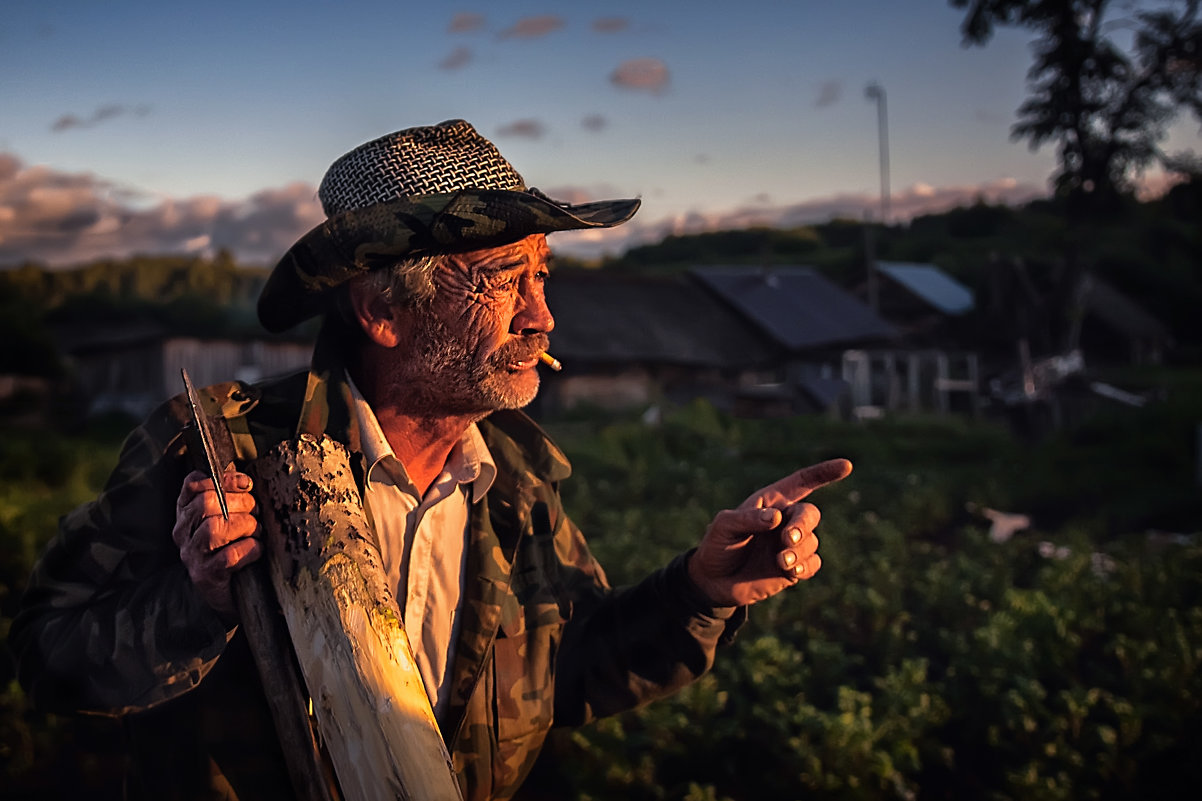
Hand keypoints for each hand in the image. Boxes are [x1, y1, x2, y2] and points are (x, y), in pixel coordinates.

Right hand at [172, 468, 261, 619]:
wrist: (232, 593)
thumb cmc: (234, 546)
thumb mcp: (230, 516)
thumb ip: (232, 496)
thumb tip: (245, 482)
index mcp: (186, 512)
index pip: (192, 484)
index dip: (222, 479)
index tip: (245, 484)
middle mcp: (183, 532)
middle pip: (205, 503)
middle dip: (240, 502)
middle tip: (256, 512)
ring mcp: (192, 555)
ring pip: (214, 528)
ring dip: (245, 525)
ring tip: (256, 532)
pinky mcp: (205, 576)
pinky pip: (229, 556)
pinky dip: (250, 549)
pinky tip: (257, 549)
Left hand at [687, 459, 852, 606]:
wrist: (714, 581)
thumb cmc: (718, 546)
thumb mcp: (724, 527)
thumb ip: (747, 519)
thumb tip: (777, 517)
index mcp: (770, 502)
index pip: (801, 482)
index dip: (823, 473)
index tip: (846, 466)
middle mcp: (784, 520)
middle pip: (810, 514)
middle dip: (802, 526)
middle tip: (787, 539)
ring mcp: (790, 544)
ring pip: (812, 541)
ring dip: (799, 551)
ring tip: (780, 561)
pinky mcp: (793, 568)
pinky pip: (813, 563)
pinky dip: (806, 566)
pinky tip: (792, 571)